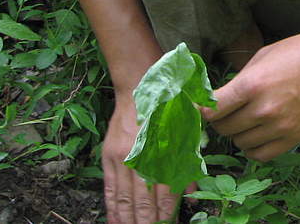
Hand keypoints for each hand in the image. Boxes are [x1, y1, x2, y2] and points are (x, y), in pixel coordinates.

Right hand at [102, 95, 180, 223]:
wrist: (140, 88)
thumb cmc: (169, 108)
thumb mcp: (187, 131)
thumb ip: (188, 163)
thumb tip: (191, 193)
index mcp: (165, 150)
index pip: (165, 191)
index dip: (166, 212)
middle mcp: (143, 157)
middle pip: (144, 200)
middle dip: (147, 221)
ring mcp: (123, 158)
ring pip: (125, 198)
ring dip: (129, 219)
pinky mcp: (109, 157)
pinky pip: (109, 188)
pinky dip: (112, 207)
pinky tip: (115, 221)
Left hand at [203, 30, 299, 161]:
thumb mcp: (265, 55)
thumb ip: (241, 78)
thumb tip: (222, 96)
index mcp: (253, 84)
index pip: (211, 109)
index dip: (198, 111)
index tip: (194, 110)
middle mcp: (263, 109)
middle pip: (223, 128)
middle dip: (220, 119)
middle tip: (229, 108)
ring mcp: (279, 126)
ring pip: (239, 142)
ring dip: (238, 132)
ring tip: (248, 118)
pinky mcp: (293, 138)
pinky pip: (260, 155)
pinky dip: (253, 147)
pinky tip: (258, 134)